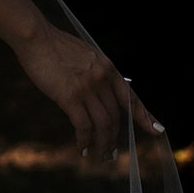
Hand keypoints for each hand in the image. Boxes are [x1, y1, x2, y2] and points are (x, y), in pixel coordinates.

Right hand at [15, 20, 163, 160]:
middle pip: (115, 116)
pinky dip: (85, 140)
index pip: (131, 97)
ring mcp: (87, 88)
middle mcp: (102, 78)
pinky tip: (82, 148)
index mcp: (108, 68)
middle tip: (110, 153)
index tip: (157, 129)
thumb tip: (98, 94)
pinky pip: (83, 125)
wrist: (36, 37)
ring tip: (99, 155)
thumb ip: (95, 73)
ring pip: (103, 125)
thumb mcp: (85, 55)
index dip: (145, 116)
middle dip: (114, 138)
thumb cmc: (55, 46)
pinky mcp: (69, 96)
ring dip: (102, 144)